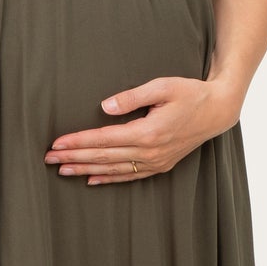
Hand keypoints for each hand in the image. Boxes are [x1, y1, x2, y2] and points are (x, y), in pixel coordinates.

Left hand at [44, 76, 240, 183]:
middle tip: (48, 159)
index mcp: (148, 132)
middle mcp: (150, 151)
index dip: (78, 142)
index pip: (104, 139)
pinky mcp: (160, 165)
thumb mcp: (162, 86)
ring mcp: (156, 161)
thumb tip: (104, 107)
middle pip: (103, 157)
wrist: (218, 110)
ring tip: (62, 170)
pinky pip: (129, 175)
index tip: (57, 143)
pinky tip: (91, 179)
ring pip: (113, 169)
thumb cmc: (190, 93)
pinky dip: (108, 178)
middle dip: (74, 157)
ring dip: (85, 170)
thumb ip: (132, 97)